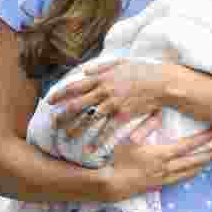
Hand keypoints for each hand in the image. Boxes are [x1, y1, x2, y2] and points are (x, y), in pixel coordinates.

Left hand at [48, 59, 167, 138]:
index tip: (49, 102)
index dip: (60, 94)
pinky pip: (107, 129)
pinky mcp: (124, 113)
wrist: (162, 81)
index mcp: (102, 77)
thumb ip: (101, 67)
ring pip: (89, 118)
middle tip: (52, 124)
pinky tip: (91, 149)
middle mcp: (104, 90)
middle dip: (63, 115)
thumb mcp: (121, 62)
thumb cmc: (143, 71)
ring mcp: (113, 102)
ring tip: (66, 139)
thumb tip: (84, 70)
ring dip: (76, 129)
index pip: (75, 86)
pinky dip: (98, 140)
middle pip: (77, 104)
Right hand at [99, 118, 211, 201]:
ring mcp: (162, 178)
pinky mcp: (157, 186)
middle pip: (192, 161)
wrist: (109, 185)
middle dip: (207, 155)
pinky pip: (178, 180)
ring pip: (187, 172)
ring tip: (211, 161)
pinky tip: (192, 174)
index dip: (203, 139)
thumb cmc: (117, 160)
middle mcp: (165, 168)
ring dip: (200, 166)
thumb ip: (145, 125)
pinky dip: (188, 175)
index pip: (187, 145)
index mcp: (161, 154)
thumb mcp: (129, 139)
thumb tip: (159, 113)